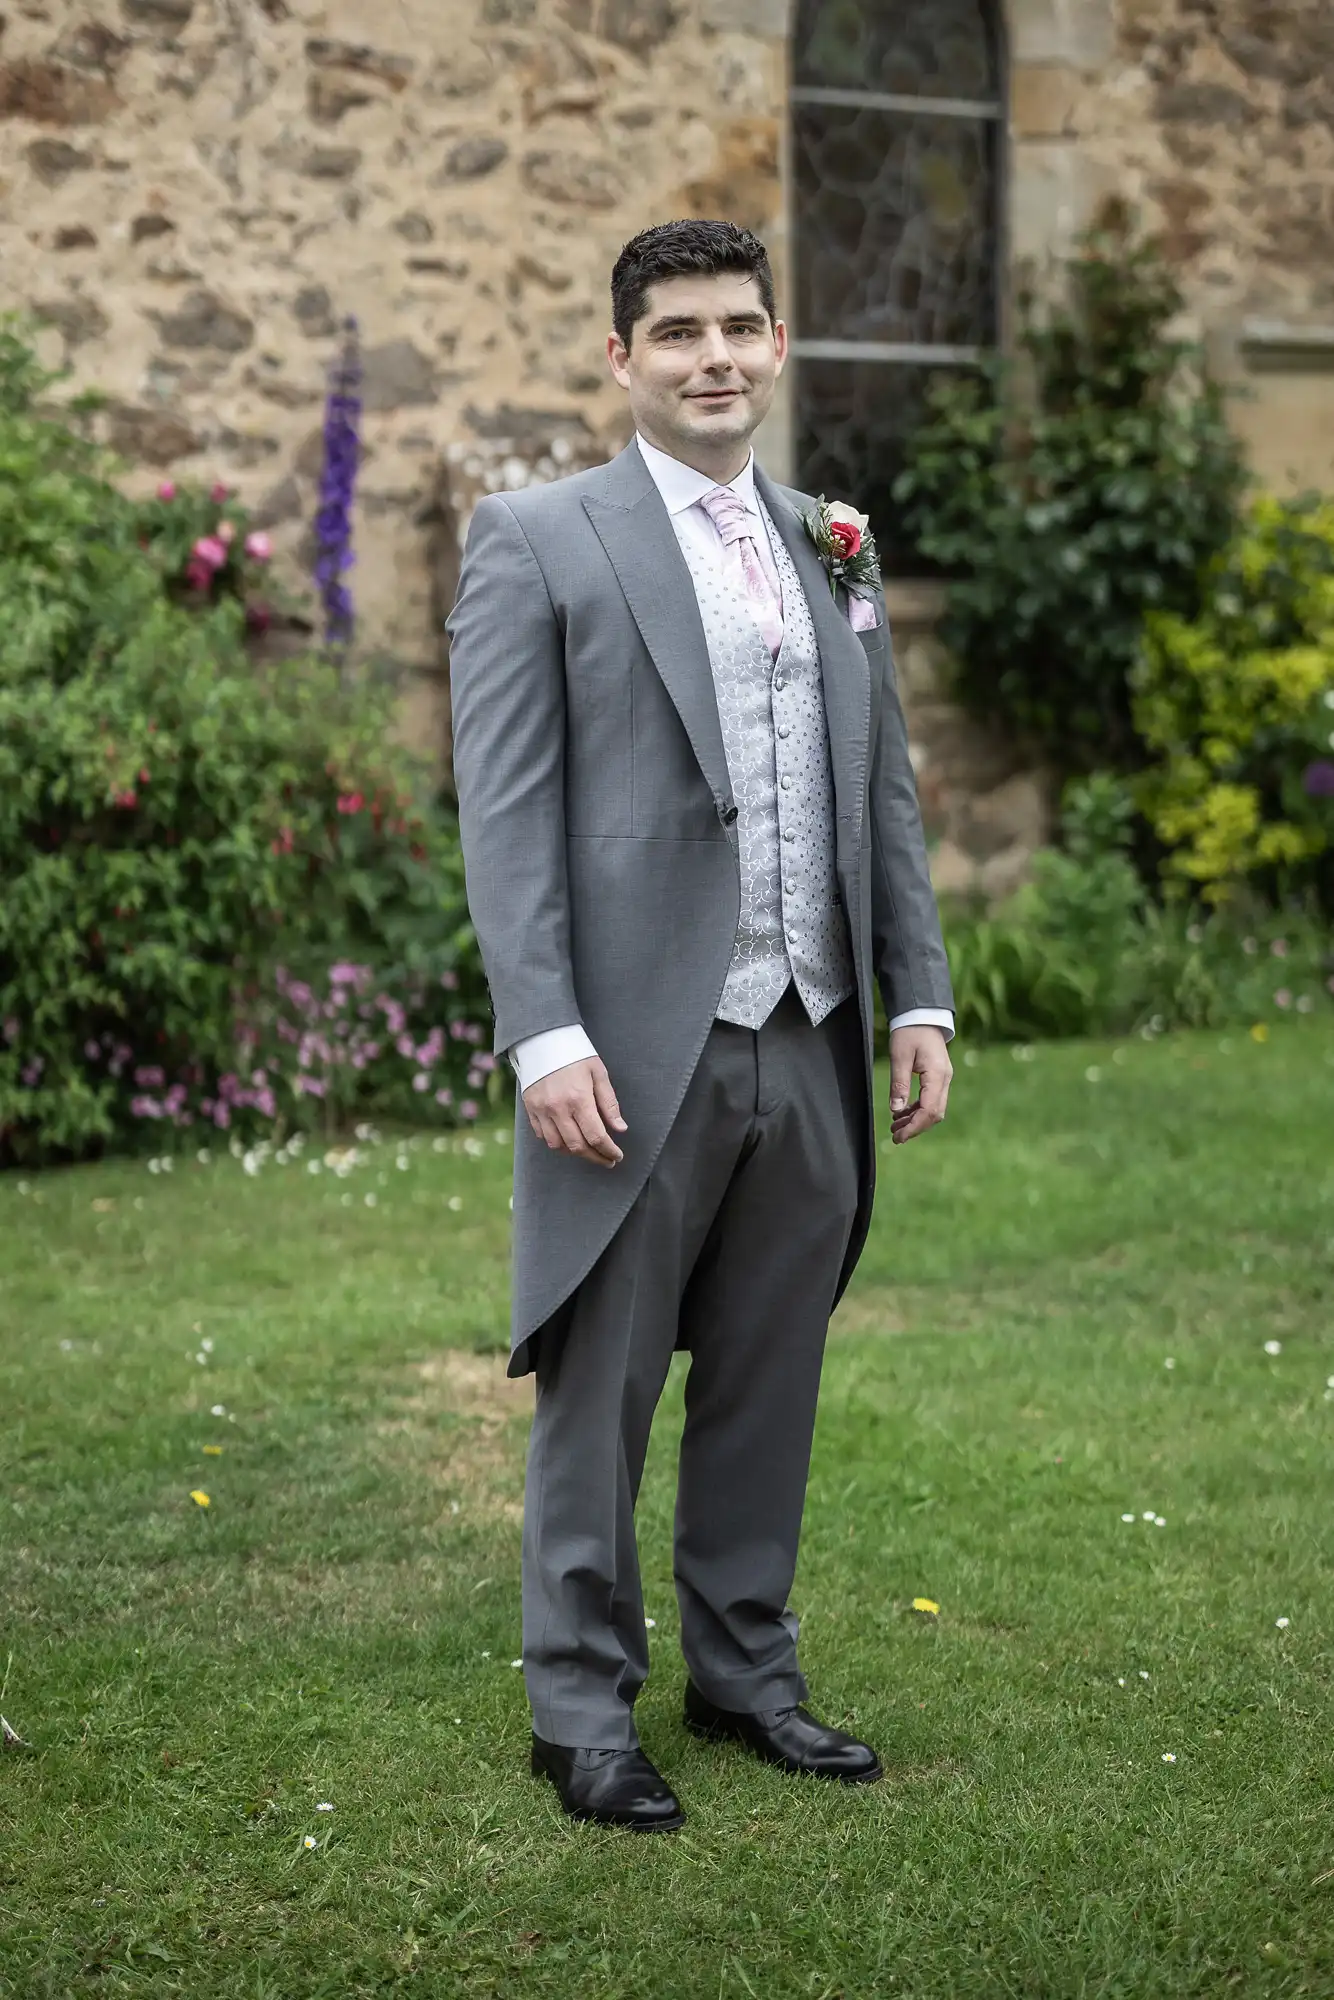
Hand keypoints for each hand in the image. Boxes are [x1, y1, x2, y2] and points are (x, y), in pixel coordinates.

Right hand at [523, 1056, 626, 1167]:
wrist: (543, 1039)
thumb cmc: (576, 1054)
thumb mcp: (599, 1073)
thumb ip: (609, 1103)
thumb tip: (620, 1129)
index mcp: (579, 1099)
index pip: (596, 1136)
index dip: (609, 1151)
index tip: (617, 1156)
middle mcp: (558, 1108)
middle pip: (577, 1146)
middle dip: (595, 1157)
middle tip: (607, 1160)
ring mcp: (541, 1110)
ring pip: (558, 1145)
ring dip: (575, 1152)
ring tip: (588, 1150)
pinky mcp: (530, 1109)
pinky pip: (542, 1136)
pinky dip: (557, 1142)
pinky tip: (568, 1139)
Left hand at [888, 1025, 952, 1144]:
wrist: (922, 1014)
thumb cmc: (910, 1031)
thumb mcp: (900, 1056)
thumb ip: (899, 1084)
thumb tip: (897, 1110)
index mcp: (937, 1075)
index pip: (929, 1110)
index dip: (914, 1127)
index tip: (898, 1136)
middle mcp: (944, 1080)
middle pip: (934, 1114)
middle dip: (915, 1127)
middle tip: (895, 1136)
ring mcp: (943, 1079)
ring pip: (933, 1109)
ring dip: (916, 1120)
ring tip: (895, 1127)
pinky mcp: (938, 1077)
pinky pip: (930, 1100)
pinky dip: (917, 1110)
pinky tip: (902, 1113)